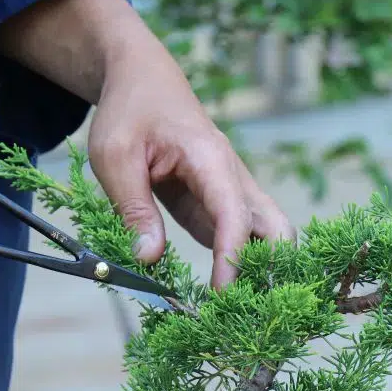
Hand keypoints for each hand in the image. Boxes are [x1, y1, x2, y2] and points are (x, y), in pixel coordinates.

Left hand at [86, 39, 294, 288]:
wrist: (143, 80)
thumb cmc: (129, 112)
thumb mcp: (114, 155)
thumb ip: (132, 207)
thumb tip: (150, 259)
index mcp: (211, 159)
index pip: (234, 215)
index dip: (233, 257)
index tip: (221, 295)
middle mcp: (234, 177)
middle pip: (277, 228)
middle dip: (271, 269)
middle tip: (244, 309)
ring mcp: (233, 191)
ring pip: (270, 235)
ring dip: (261, 271)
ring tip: (238, 310)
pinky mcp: (221, 205)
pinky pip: (244, 238)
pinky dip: (241, 266)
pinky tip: (225, 294)